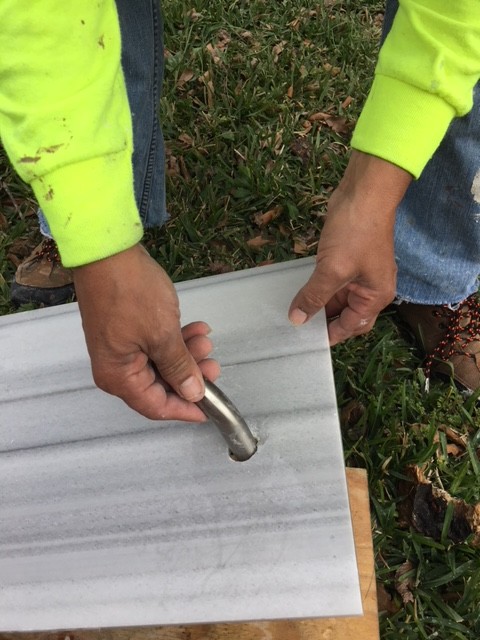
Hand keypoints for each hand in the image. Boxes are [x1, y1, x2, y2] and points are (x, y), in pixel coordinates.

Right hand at [73, 244, 219, 420]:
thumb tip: (193, 393)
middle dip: (190, 375)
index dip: (186, 409)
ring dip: (186, 354)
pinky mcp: (126, 331)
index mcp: (118, 377)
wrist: (108, 251)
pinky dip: (175, 340)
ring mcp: (120, 349)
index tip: (211, 405)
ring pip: (161, 364)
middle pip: (160, 386)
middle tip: (213, 363)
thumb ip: (179, 368)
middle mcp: (115, 369)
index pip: (156, 407)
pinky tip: (194, 327)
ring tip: (205, 338)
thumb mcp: (163, 335)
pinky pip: (155, 346)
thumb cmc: (132, 292)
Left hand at [289, 151, 411, 344]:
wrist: (364, 192)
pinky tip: (300, 293)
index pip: (351, 327)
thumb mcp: (332, 270)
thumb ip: (314, 296)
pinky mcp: (347, 260)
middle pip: (345, 316)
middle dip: (324, 322)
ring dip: (318, 305)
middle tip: (297, 330)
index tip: (305, 343)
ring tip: (293, 314)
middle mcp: (370, 289)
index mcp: (376, 297)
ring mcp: (359, 274)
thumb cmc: (356, 233)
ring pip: (337, 299)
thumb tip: (297, 320)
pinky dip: (318, 289)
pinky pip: (332, 282)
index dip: (329, 336)